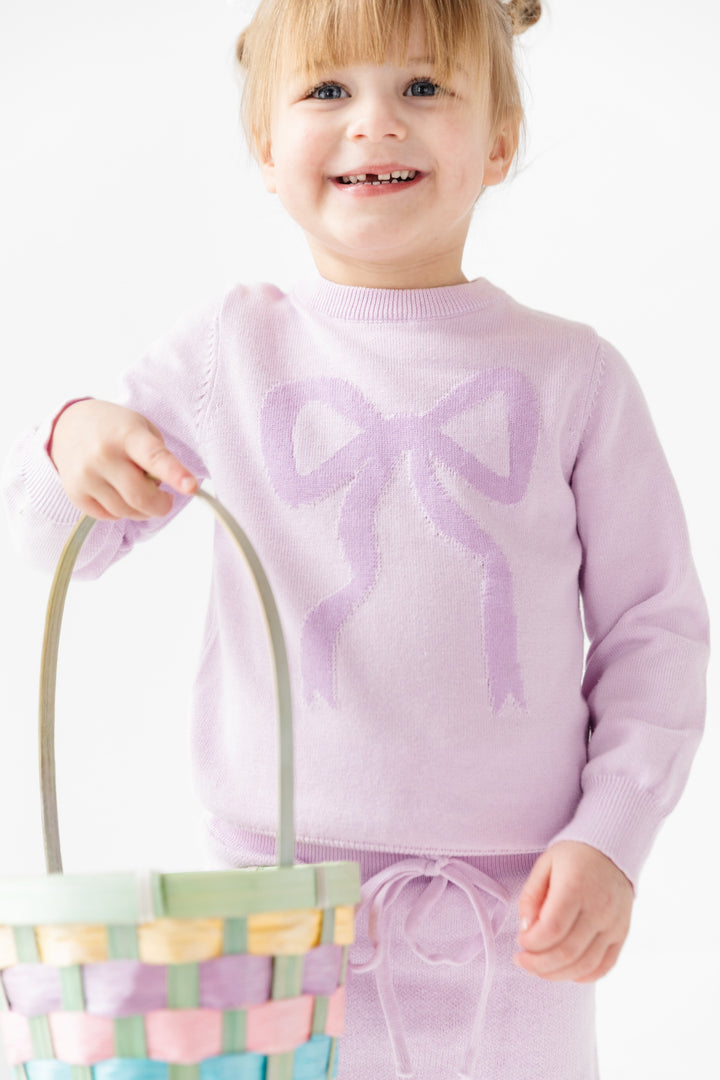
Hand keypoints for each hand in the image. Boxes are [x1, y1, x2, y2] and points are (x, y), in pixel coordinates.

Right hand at [50, 399, 196, 520]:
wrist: (69, 426)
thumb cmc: (115, 428)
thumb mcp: (141, 427)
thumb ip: (157, 456)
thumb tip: (162, 489)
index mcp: (127, 434)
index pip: (153, 456)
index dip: (174, 474)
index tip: (191, 487)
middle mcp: (103, 455)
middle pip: (140, 496)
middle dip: (161, 505)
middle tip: (166, 500)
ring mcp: (86, 476)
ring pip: (126, 511)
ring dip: (141, 509)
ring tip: (138, 490)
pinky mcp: (75, 493)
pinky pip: (109, 516)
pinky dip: (121, 510)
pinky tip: (117, 492)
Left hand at [514, 840, 633, 982]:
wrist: (611, 849)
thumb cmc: (572, 857)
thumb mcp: (545, 865)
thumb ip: (531, 896)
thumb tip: (526, 929)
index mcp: (575, 887)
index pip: (552, 929)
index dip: (532, 943)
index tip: (519, 941)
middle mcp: (599, 908)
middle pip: (567, 952)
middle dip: (539, 964)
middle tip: (522, 961)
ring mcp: (613, 924)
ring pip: (585, 964)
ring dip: (557, 974)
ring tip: (539, 969)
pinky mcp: (622, 933)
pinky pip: (606, 965)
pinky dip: (584, 976)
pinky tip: (566, 972)